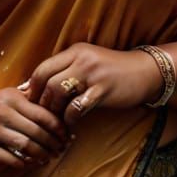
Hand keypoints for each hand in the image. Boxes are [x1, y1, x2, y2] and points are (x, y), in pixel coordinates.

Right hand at [0, 87, 67, 166]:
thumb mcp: (9, 96)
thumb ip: (32, 98)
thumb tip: (61, 103)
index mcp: (12, 98)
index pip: (42, 114)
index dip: (58, 127)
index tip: (66, 135)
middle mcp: (1, 112)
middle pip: (36, 131)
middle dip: (52, 143)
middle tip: (61, 149)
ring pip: (24, 145)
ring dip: (41, 154)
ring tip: (49, 157)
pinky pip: (9, 159)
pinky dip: (24, 163)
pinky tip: (31, 163)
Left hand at [20, 43, 162, 126]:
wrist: (145, 72)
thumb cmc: (113, 71)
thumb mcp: (88, 62)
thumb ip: (65, 70)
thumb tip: (33, 87)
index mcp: (75, 51)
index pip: (42, 68)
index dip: (32, 87)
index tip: (31, 102)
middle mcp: (81, 59)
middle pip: (47, 81)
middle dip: (41, 102)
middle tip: (41, 116)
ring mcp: (92, 74)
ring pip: (58, 93)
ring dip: (53, 111)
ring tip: (55, 121)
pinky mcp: (103, 90)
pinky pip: (76, 106)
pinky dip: (69, 119)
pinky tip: (71, 124)